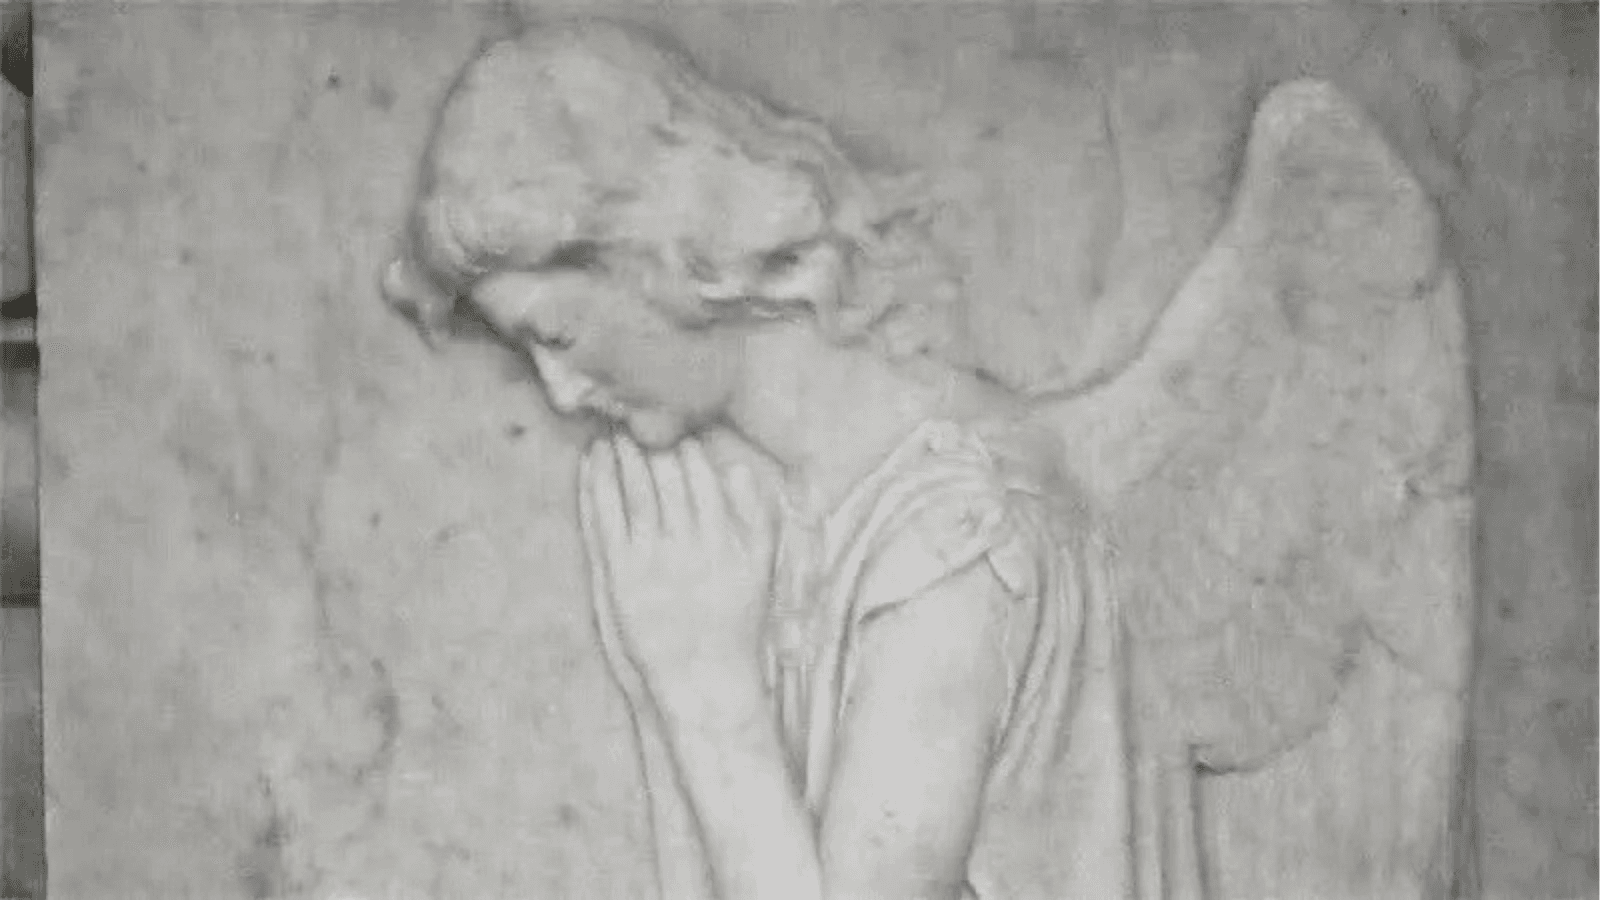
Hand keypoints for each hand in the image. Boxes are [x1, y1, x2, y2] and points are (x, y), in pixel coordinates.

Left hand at [579, 433, 776, 687]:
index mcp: (721, 537)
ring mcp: (649, 559)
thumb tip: (738, 468)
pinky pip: (603, 518)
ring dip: (620, 452)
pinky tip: (592, 461)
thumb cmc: (735, 622)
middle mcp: (685, 543)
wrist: (703, 677)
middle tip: (632, 409)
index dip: (683, 443)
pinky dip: (596, 485)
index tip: (673, 423)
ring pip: (631, 490)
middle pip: (662, 476)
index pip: (699, 474)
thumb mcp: (760, 567)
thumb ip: (754, 515)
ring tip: (611, 426)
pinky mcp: (618, 575)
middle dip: (647, 438)